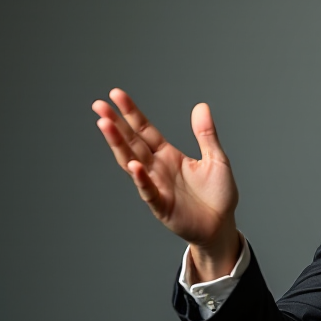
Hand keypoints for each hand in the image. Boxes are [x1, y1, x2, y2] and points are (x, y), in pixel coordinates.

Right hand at [93, 88, 240, 280]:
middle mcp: (157, 168)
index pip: (144, 130)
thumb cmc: (218, 194)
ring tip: (105, 125)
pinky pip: (148, 190)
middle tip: (99, 105)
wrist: (221, 226)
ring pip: (132, 162)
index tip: (116, 94)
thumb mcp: (216, 159)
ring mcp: (156, 186)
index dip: (131, 113)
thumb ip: (206, 134)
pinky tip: (134, 165)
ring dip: (119, 145)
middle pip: (132, 143)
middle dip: (116, 124)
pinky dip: (141, 179)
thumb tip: (201, 105)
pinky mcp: (161, 205)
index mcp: (168, 155)